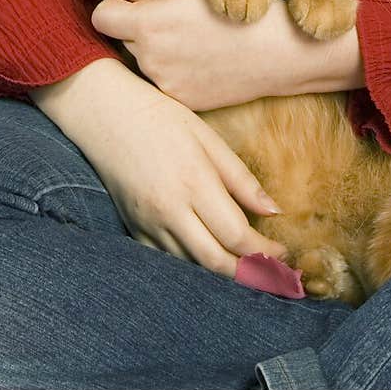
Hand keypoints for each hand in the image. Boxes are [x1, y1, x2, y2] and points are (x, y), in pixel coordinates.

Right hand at [31, 58, 286, 276]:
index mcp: (194, 183)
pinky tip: (208, 262)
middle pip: (215, 262)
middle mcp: (170, 210)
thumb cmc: (161, 118)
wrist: (106, 114)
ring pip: (190, 267)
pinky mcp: (133, 228)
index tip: (284, 254)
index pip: (236, 235)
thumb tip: (273, 211)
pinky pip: (166, 261)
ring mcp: (148, 223)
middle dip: (248, 274)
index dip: (265, 252)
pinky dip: (190, 267)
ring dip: (220, 274)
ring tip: (247, 270)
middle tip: (271, 274)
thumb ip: (241, 179)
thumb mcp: (208, 138)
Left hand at [92, 0, 364, 108]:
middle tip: (174, 16)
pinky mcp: (180, 100)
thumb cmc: (238, 9)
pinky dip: (173, 69)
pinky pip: (161, 80)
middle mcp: (150, 58)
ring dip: (156, 47)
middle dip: (138, 24)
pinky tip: (200, 58)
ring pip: (142, 59)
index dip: (115, 3)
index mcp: (149, 23)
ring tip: (193, 37)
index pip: (101, 16)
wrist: (280, 53)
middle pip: (122, 37)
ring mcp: (164, 83)